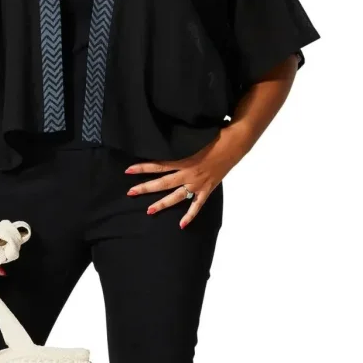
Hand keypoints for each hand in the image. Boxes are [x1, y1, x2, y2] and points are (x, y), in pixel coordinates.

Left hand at [124, 129, 243, 228]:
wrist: (234, 144)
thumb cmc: (214, 136)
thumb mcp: (193, 138)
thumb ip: (179, 143)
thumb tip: (163, 140)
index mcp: (184, 160)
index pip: (158, 165)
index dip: (142, 167)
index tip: (128, 170)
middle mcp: (189, 174)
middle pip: (163, 183)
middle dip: (145, 188)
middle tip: (130, 192)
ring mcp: (198, 184)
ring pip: (177, 196)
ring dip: (162, 204)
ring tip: (149, 210)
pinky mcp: (207, 189)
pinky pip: (197, 206)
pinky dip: (190, 216)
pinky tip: (181, 225)